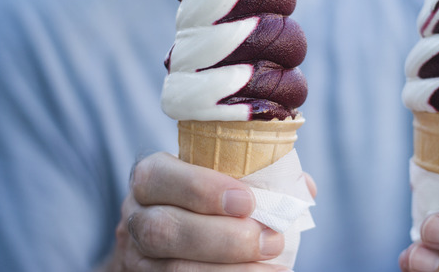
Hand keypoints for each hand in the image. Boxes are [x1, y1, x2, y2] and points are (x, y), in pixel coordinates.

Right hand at [101, 152, 300, 270]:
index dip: (200, 188)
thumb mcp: (222, 181)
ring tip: (274, 268)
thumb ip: (257, 177)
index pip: (158, 177)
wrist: (172, 244)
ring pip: (173, 270)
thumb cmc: (209, 203)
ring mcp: (137, 260)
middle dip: (223, 238)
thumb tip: (304, 186)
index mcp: (150, 179)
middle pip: (163, 230)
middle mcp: (135, 218)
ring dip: (229, 271)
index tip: (247, 201)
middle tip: (271, 240)